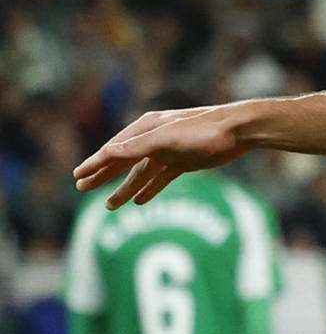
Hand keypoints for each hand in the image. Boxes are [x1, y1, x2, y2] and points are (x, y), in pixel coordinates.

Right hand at [73, 104, 250, 207]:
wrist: (241, 130)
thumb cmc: (205, 130)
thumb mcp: (169, 138)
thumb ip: (139, 146)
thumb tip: (109, 151)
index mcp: (148, 128)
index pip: (115, 149)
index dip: (95, 163)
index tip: (77, 176)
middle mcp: (156, 139)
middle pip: (124, 161)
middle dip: (104, 175)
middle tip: (82, 188)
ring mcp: (170, 151)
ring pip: (142, 173)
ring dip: (125, 187)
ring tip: (109, 205)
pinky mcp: (185, 162)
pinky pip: (161, 178)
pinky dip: (150, 188)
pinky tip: (139, 201)